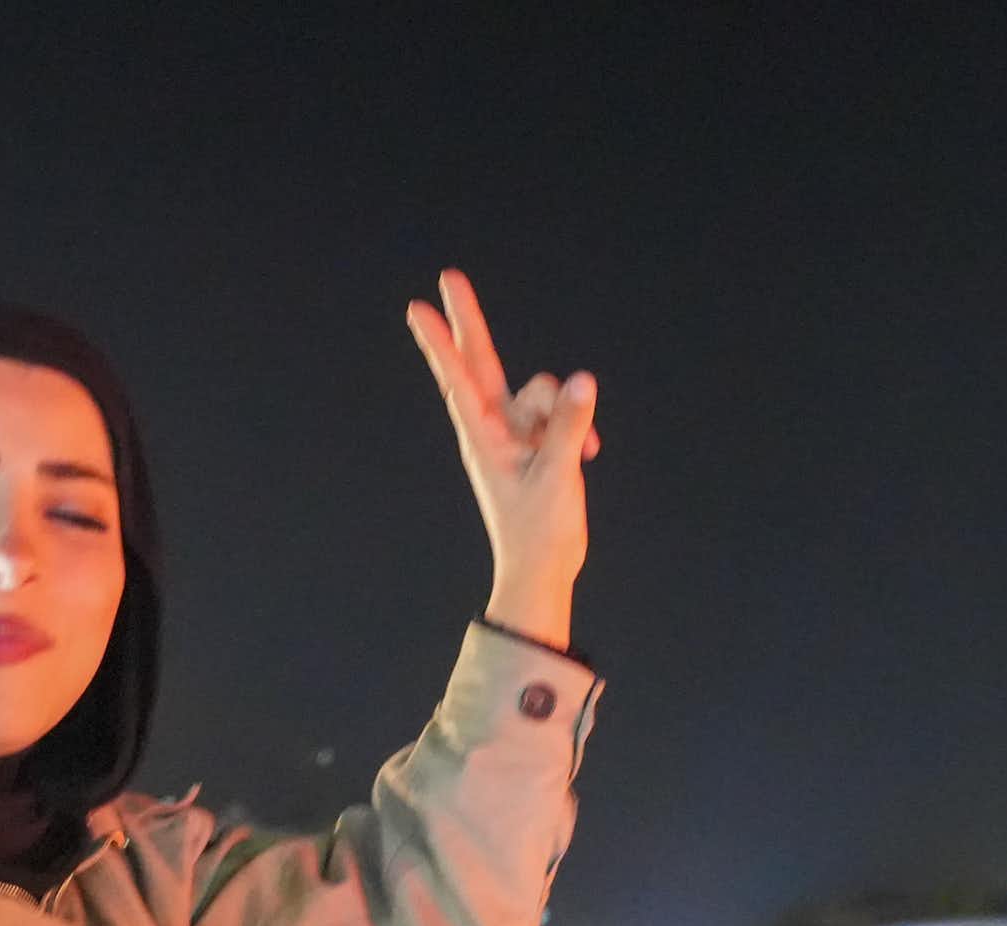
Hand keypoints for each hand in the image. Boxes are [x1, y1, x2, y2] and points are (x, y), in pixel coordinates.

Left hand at [406, 269, 597, 653]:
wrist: (543, 568)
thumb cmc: (539, 531)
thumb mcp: (557, 477)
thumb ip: (567, 426)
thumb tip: (580, 380)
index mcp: (483, 438)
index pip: (459, 380)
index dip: (441, 342)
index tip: (418, 310)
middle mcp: (494, 428)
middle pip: (481, 362)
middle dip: (469, 321)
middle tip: (449, 277)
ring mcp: (515, 432)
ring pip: (541, 391)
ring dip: (564, 414)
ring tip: (577, 454)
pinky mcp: (537, 440)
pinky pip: (561, 412)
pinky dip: (576, 427)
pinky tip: (588, 455)